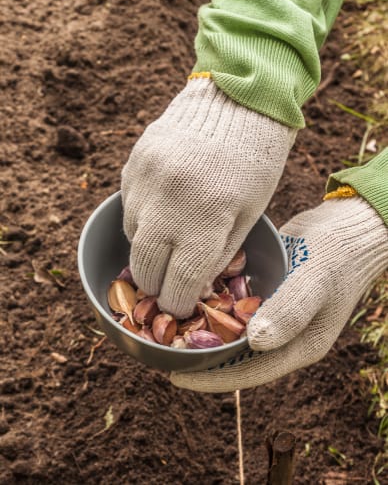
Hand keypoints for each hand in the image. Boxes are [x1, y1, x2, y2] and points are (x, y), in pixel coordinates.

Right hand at [121, 77, 295, 317]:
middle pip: (146, 267)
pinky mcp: (133, 164)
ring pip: (133, 238)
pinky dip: (141, 220)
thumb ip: (219, 254)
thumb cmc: (255, 163)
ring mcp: (146, 180)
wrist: (236, 101)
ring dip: (148, 250)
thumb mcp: (250, 213)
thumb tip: (192, 286)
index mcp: (208, 217)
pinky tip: (161, 211)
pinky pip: (128, 208)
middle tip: (167, 285)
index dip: (176, 303)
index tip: (178, 307)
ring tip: (168, 242)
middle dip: (156, 285)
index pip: (179, 282)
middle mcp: (169, 201)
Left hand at [171, 197, 387, 391]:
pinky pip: (235, 306)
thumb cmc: (338, 254)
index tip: (174, 375)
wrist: (348, 226)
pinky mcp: (267, 293)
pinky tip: (188, 294)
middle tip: (160, 348)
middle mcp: (282, 335)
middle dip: (200, 355)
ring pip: (231, 331)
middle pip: (235, 356)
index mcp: (298, 346)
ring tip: (166, 324)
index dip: (211, 377)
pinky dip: (213, 304)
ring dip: (202, 329)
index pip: (249, 372)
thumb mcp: (316, 281)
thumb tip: (255, 343)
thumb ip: (289, 311)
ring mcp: (274, 314)